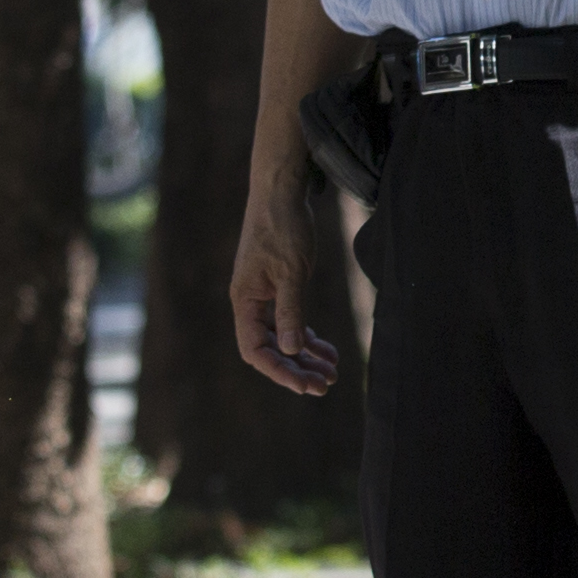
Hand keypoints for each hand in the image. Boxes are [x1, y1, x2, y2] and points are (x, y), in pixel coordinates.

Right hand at [230, 186, 342, 396]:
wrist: (280, 192)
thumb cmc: (283, 227)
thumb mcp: (292, 271)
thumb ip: (291, 311)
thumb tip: (293, 350)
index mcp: (245, 301)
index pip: (255, 350)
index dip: (279, 371)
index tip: (303, 386)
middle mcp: (251, 303)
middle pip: (270, 349)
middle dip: (297, 369)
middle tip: (326, 385)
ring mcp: (264, 296)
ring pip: (283, 338)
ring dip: (306, 358)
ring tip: (332, 373)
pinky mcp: (278, 287)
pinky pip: (291, 322)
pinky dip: (309, 338)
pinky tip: (328, 350)